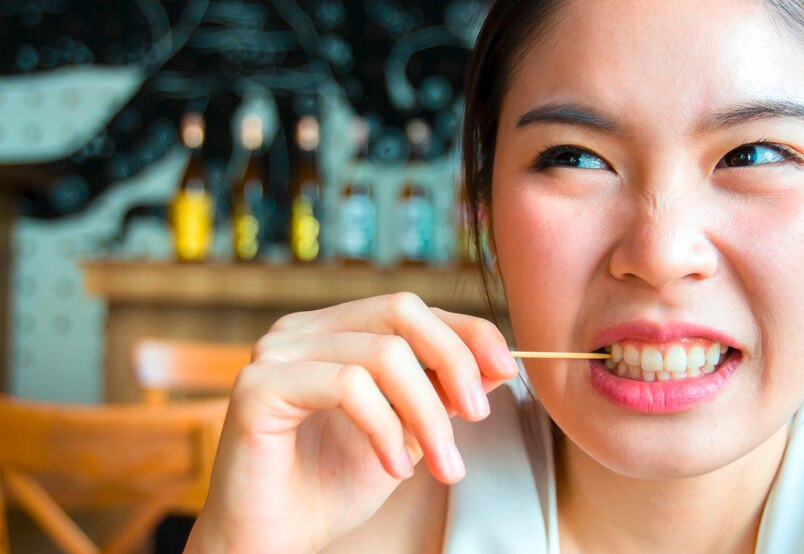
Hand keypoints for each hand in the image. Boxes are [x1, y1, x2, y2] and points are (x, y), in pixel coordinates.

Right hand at [184, 292, 518, 552]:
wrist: (270, 543)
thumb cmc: (330, 488)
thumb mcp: (406, 432)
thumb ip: (440, 393)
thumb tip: (494, 363)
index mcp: (334, 331)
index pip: (411, 309)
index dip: (466, 331)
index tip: (507, 369)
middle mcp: (303, 330)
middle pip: (400, 311)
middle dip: (453, 361)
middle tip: (478, 415)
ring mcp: (276, 352)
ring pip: (382, 354)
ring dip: (427, 414)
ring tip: (443, 464)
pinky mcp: (258, 386)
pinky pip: (347, 387)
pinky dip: (386, 428)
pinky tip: (395, 467)